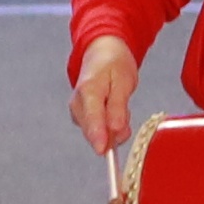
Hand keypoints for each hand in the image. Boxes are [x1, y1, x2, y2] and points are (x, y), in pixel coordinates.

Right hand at [79, 35, 144, 156]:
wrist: (101, 53)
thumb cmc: (114, 65)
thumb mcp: (123, 82)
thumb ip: (118, 107)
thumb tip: (115, 130)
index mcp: (88, 91)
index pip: (92, 118)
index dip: (98, 136)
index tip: (102, 151)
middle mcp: (77, 102)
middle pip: (91, 129)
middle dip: (111, 133)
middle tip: (126, 118)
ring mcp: (77, 110)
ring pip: (95, 131)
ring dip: (112, 129)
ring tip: (121, 108)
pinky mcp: (80, 115)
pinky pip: (96, 129)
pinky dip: (109, 127)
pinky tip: (115, 113)